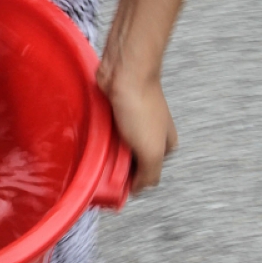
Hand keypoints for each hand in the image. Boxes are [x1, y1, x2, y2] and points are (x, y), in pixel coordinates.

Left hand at [96, 60, 177, 194]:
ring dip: (108, 154)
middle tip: (106, 168)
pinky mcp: (117, 114)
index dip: (133, 182)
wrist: (124, 73)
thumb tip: (138, 189)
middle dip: (118, 167)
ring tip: (99, 153)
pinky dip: (101, 138)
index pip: (149, 174)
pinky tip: (96, 139)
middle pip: (132, 162)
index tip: (115, 187)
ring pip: (118, 148)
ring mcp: (134, 124)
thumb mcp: (151, 151)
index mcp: (166, 145)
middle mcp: (152, 135)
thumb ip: (149, 175)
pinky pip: (107, 134)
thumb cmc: (141, 106)